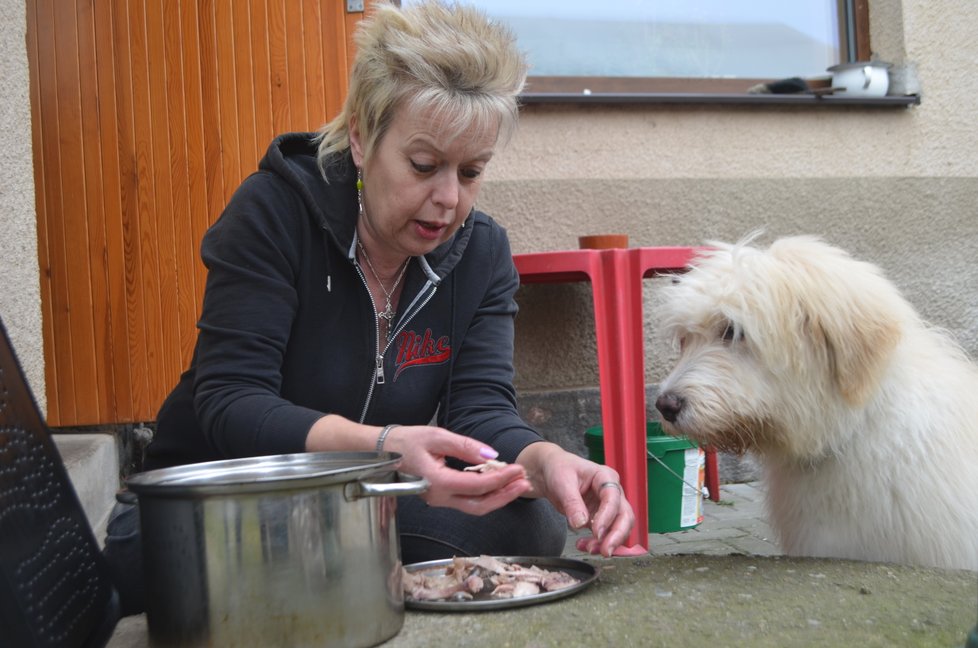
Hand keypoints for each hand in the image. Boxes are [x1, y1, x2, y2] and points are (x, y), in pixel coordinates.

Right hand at [383, 425, 531, 514]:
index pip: (477, 485)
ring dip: (498, 497)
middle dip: (505, 495)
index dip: (500, 478)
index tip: (518, 468)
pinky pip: (467, 501)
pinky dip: (486, 494)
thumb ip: (465, 445)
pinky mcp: (440, 497)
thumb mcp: (436, 436)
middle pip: (479, 505)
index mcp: (437, 482)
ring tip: (516, 484)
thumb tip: (492, 455)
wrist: (381, 452)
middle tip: (524, 482)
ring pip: (474, 507)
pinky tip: (498, 483)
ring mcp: (438, 500)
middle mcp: (438, 497)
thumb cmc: (405, 441)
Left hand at [516, 442, 637, 557]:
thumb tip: (580, 523)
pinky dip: (597, 543)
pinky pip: (605, 534)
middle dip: (617, 535)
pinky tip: (584, 545)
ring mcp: (608, 507)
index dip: (607, 517)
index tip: (597, 532)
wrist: (551, 473)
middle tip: (605, 550)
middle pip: (625, 516)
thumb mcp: (562, 482)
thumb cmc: (559, 469)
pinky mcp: (601, 519)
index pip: (613, 498)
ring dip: (607, 542)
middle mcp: (612, 492)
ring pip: (618, 528)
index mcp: (605, 477)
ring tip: (588, 548)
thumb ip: (572, 502)